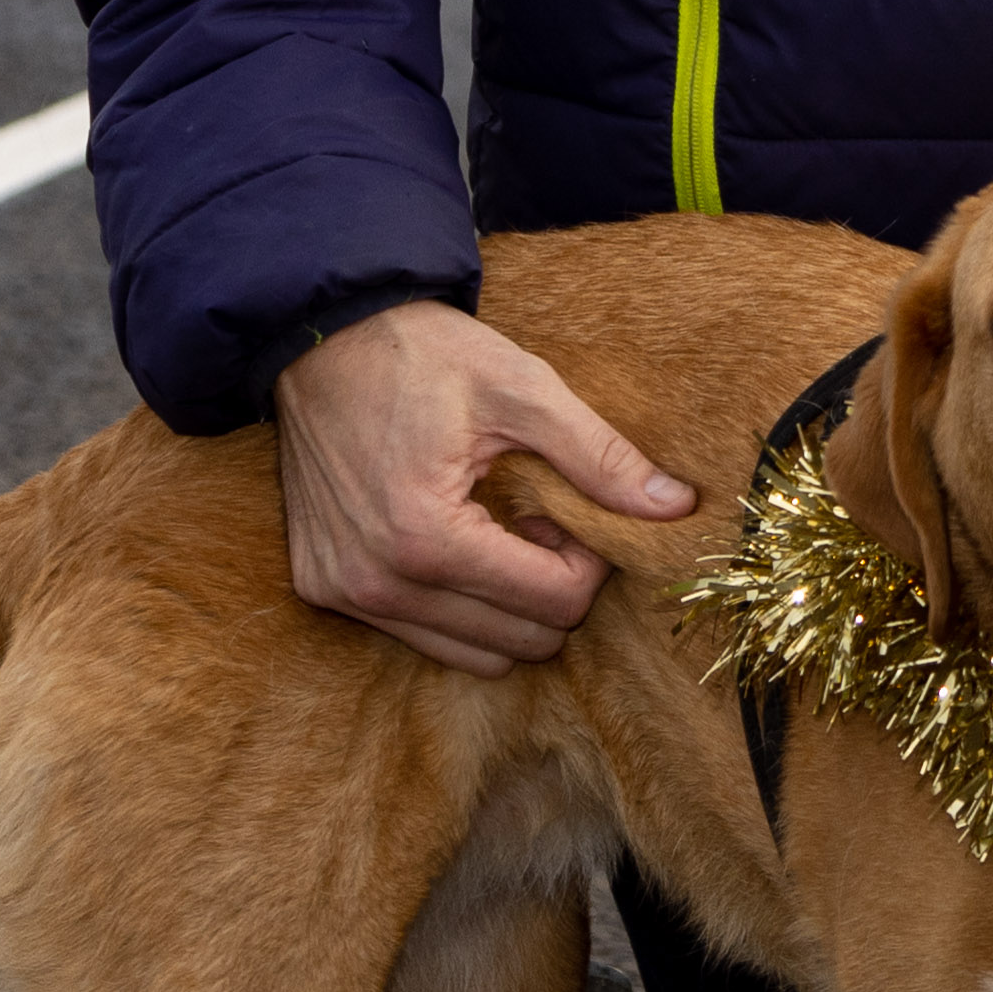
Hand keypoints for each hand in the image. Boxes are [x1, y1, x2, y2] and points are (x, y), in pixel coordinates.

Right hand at [270, 298, 695, 671]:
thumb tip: (674, 507)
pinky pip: (420, 635)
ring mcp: (344, 593)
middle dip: (551, 591)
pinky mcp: (323, 589)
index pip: (554, 605)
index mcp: (426, 540)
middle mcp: (378, 584)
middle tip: (543, 524)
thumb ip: (600, 455)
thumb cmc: (420, 353)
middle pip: (520, 643)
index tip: (576, 515)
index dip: (589, 564)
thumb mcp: (521, 388)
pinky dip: (458, 607)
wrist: (318, 336)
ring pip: (472, 656)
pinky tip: (459, 542)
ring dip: (507, 609)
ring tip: (501, 534)